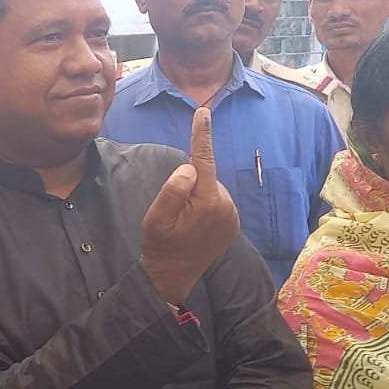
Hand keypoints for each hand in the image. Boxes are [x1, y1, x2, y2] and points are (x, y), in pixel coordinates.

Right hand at [140, 106, 240, 303]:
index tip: (203, 112)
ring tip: (184, 222)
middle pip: (206, 176)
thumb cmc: (160, 245)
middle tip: (174, 211)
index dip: (201, 135)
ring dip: (198, 196)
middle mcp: (225, 207)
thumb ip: (173, 189)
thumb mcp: (157, 217)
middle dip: (191, 184)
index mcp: (206, 202)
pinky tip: (195, 226)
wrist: (172, 276)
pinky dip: (206, 206)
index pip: (204, 160)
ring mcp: (231, 217)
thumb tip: (190, 167)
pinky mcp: (232, 225)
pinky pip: (218, 202)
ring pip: (211, 189)